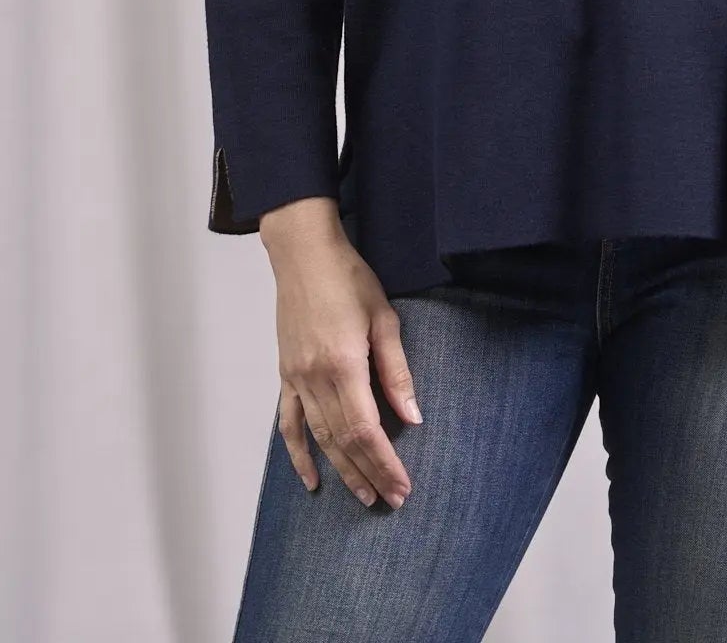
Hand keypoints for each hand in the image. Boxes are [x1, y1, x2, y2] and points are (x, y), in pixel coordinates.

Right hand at [259, 198, 423, 508]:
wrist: (303, 254)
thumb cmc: (348, 277)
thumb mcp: (383, 317)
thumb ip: (396, 371)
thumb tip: (413, 417)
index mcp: (343, 365)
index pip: (366, 430)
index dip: (385, 463)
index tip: (402, 486)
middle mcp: (315, 378)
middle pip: (343, 441)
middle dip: (369, 474)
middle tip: (391, 500)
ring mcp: (296, 378)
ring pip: (318, 438)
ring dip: (341, 471)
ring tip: (363, 496)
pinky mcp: (287, 374)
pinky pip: (290, 423)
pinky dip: (298, 454)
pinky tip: (310, 479)